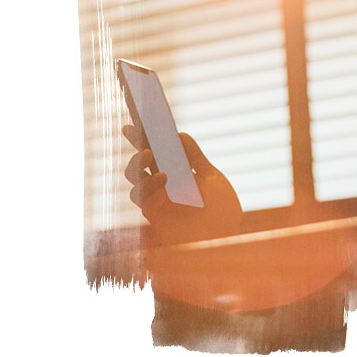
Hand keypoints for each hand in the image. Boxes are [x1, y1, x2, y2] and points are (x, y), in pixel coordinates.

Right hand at [122, 125, 242, 243]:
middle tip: (131, 127)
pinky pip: (139, 194)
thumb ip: (194, 157)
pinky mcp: (152, 213)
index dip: (152, 132)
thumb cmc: (223, 213)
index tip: (145, 113)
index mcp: (182, 172)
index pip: (162, 148)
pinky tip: (163, 178)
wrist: (225, 242)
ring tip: (148, 153)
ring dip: (136, 161)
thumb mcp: (213, 178)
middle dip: (135, 140)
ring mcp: (158, 197)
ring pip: (134, 175)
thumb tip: (180, 134)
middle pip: (143, 157)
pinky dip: (147, 182)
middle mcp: (166, 183)